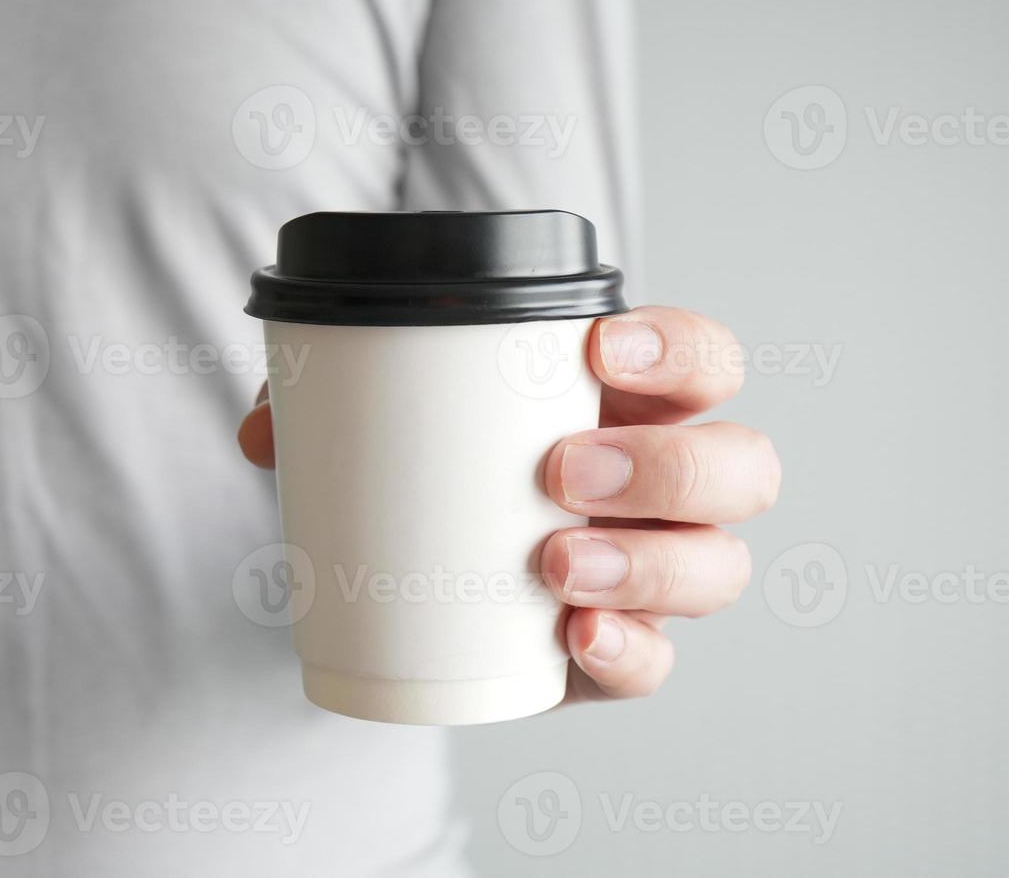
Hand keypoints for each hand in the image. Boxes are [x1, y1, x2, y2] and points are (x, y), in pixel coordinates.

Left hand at [236, 306, 780, 702]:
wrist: (419, 591)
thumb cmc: (427, 477)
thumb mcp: (384, 427)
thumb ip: (326, 407)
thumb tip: (266, 430)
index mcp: (625, 405)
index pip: (703, 360)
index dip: (680, 347)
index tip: (599, 347)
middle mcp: (661, 489)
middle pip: (741, 466)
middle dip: (669, 466)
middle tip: (563, 471)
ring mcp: (652, 575)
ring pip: (720, 567)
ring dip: (649, 563)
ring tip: (553, 564)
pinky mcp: (621, 653)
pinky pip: (659, 661)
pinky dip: (628, 651)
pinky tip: (577, 637)